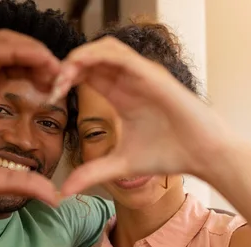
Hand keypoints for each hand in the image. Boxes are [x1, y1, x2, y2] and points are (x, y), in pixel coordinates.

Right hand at [0, 30, 61, 205]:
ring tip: (55, 68)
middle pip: (18, 58)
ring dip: (34, 51)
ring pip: (5, 46)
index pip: (22, 80)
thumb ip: (21, 183)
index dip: (47, 81)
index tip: (67, 92)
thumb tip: (55, 198)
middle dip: (46, 63)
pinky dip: (15, 48)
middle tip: (68, 77)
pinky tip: (36, 60)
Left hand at [53, 38, 238, 195]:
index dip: (65, 79)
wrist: (202, 155)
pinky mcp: (152, 74)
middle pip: (91, 58)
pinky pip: (120, 55)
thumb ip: (91, 173)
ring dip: (78, 58)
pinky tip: (78, 69)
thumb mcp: (120, 165)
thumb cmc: (168, 154)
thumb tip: (65, 192)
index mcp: (120, 95)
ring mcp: (141, 75)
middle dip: (66, 66)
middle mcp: (129, 81)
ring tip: (61, 77)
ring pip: (103, 49)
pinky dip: (96, 56)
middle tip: (48, 85)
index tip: (49, 96)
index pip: (87, 75)